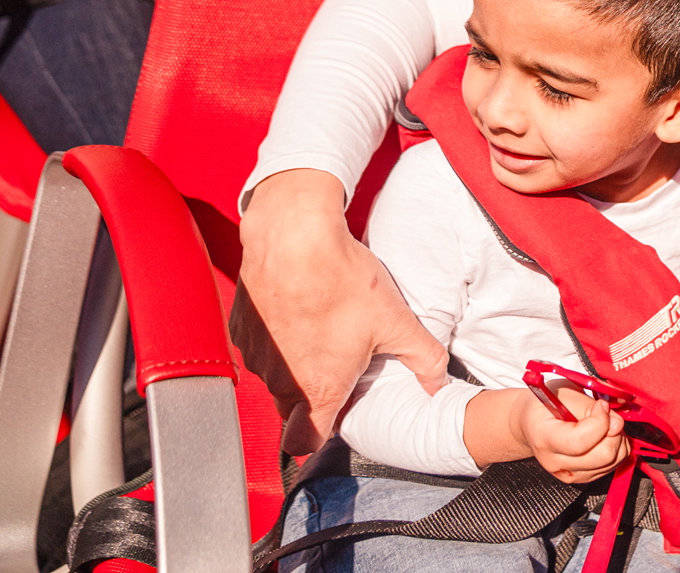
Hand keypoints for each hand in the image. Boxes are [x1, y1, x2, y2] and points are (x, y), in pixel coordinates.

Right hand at [232, 169, 448, 454]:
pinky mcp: (242, 328)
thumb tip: (437, 383)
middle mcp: (280, 380)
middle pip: (291, 408)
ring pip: (274, 377)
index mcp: (317, 389)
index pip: (304, 442)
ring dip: (293, 365)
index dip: (318, 438)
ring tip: (322, 333)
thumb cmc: (342, 280)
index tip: (331, 423)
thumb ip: (423, 359)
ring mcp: (257, 355)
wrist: (294, 237)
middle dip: (312, 396)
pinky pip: (259, 347)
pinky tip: (299, 312)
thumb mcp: (396, 321)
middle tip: (339, 365)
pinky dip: (275, 338)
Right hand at [514, 388, 629, 484]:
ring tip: (604, 424)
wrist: (532, 423)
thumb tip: (617, 423)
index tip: (601, 405)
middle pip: (603, 455)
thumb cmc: (545, 406)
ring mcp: (569, 474)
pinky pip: (613, 466)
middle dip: (614, 430)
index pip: (581, 441)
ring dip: (617, 439)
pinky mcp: (582, 478)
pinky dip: (616, 448)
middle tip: (606, 414)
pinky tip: (603, 436)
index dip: (600, 421)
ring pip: (612, 462)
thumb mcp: (564, 394)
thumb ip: (591, 407)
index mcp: (545, 439)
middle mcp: (556, 462)